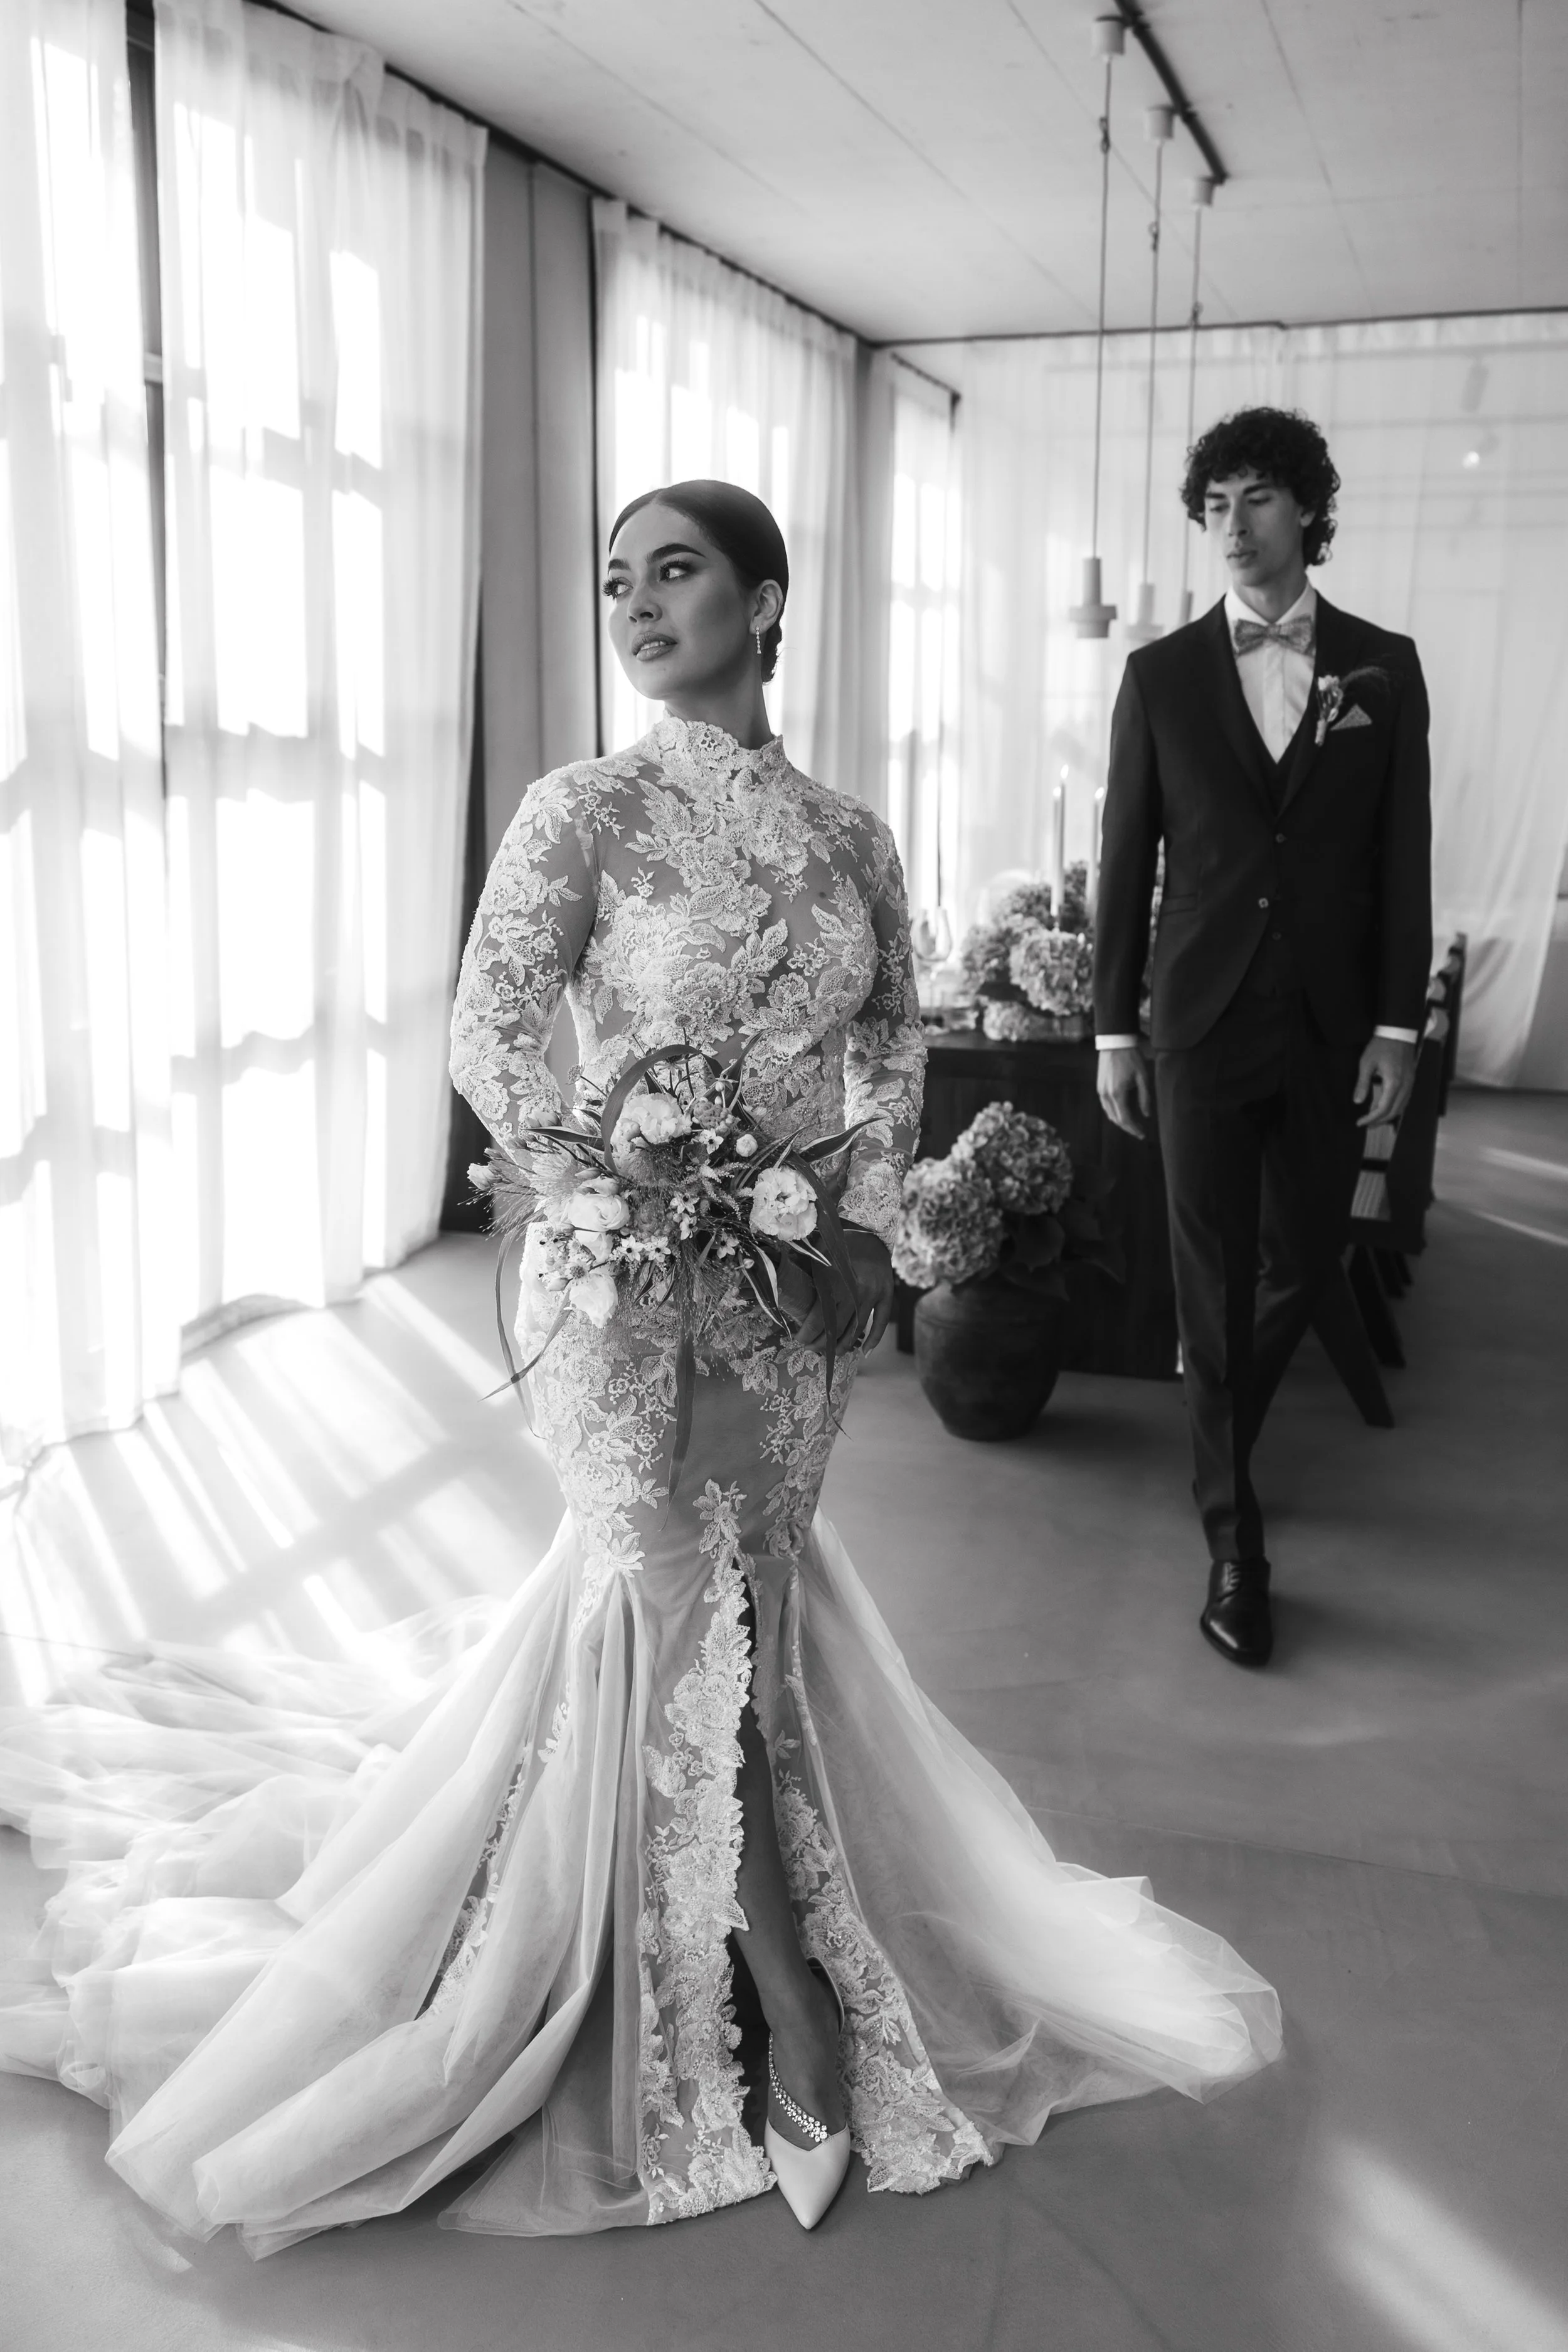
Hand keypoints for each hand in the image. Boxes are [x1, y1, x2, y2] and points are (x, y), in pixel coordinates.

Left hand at [777, 1229, 895, 1354]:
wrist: (871, 1232)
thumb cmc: (839, 1243)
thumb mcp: (818, 1253)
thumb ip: (802, 1269)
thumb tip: (779, 1279)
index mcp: (835, 1280)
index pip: (819, 1317)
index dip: (808, 1333)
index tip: (800, 1340)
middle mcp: (855, 1290)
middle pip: (837, 1327)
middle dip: (821, 1343)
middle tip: (811, 1348)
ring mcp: (873, 1294)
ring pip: (857, 1329)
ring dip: (843, 1345)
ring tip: (832, 1352)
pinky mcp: (887, 1295)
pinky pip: (880, 1322)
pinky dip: (874, 1339)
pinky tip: (865, 1353)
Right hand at [1097, 1045, 1150, 1139]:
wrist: (1115, 1043)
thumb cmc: (1131, 1058)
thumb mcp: (1142, 1077)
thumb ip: (1145, 1097)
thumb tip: (1146, 1115)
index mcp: (1117, 1093)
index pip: (1125, 1119)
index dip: (1134, 1129)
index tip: (1142, 1134)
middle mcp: (1106, 1095)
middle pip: (1116, 1119)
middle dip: (1128, 1128)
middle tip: (1139, 1132)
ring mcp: (1101, 1091)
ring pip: (1110, 1114)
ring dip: (1121, 1121)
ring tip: (1133, 1124)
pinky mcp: (1099, 1087)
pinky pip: (1106, 1106)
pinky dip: (1115, 1113)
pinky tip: (1123, 1112)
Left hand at [1355, 1034, 1416, 1127]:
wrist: (1398, 1032)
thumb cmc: (1381, 1045)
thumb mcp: (1366, 1063)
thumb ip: (1362, 1084)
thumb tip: (1358, 1101)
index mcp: (1393, 1083)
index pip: (1383, 1109)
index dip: (1371, 1118)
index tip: (1360, 1122)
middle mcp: (1405, 1086)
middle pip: (1394, 1112)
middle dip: (1379, 1121)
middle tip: (1366, 1124)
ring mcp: (1410, 1083)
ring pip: (1401, 1107)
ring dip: (1388, 1116)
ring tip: (1374, 1119)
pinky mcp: (1411, 1080)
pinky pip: (1405, 1100)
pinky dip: (1395, 1107)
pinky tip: (1386, 1107)